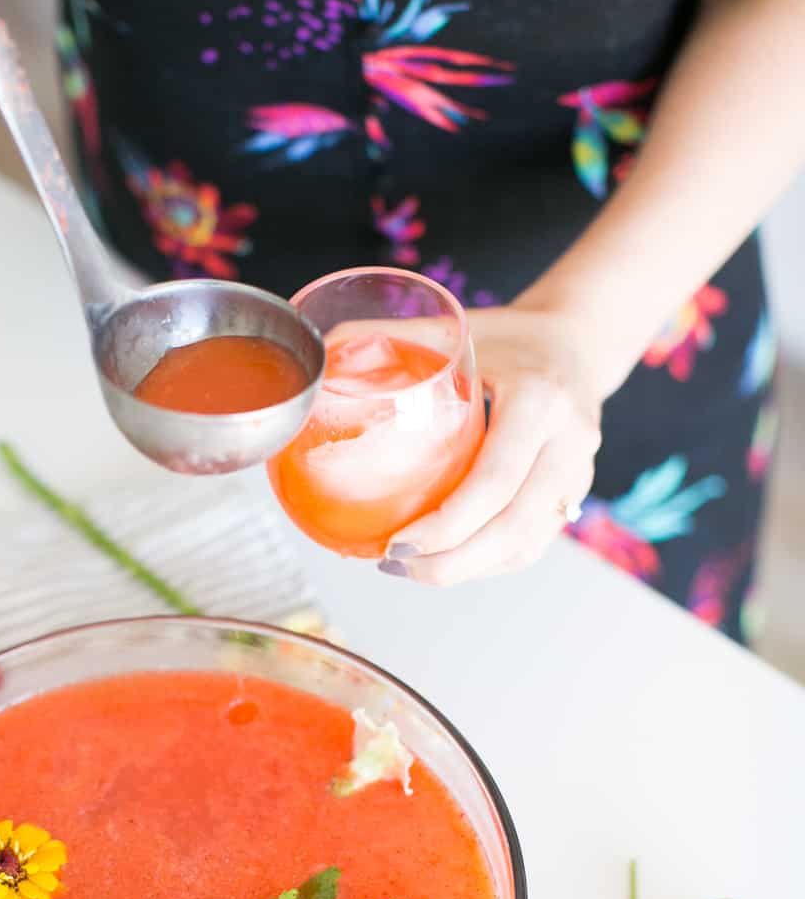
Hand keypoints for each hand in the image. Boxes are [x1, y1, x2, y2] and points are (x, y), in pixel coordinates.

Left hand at [380, 304, 604, 585]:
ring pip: (526, 546)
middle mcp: (570, 442)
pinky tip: (446, 560)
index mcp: (541, 399)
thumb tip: (318, 365)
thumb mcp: (456, 328)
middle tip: (395, 565)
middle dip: (450, 563)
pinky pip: (532, 544)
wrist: (577, 342)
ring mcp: (579, 473)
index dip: (445, 525)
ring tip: (412, 569)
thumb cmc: (510, 336)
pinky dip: (486, 563)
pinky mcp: (574, 494)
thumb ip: (390, 340)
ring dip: (467, 570)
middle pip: (513, 528)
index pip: (494, 480)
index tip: (395, 543)